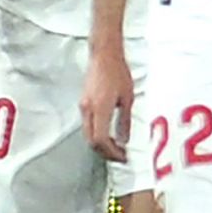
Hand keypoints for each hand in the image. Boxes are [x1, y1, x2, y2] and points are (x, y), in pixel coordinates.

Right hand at [80, 45, 134, 161]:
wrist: (104, 56)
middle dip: (105, 152)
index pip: (100, 140)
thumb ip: (125, 121)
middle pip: (92, 141)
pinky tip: (109, 135)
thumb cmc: (118, 73)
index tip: (122, 156)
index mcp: (100, 109)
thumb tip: (124, 140)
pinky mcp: (84, 103)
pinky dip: (97, 135)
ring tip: (116, 148)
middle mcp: (88, 110)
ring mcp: (84, 107)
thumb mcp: (128, 98)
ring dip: (101, 145)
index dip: (111, 152)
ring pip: (88, 134)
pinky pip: (88, 126)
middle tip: (119, 156)